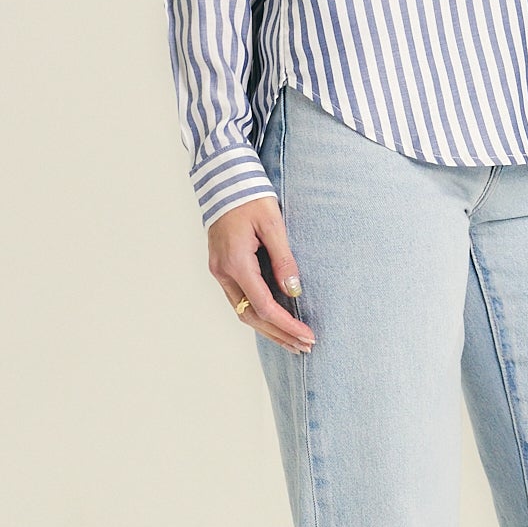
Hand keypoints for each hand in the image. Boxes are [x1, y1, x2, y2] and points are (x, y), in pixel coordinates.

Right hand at [208, 196, 314, 352]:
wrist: (224, 180)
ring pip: (243, 311)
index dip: (287, 324)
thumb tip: (294, 290)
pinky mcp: (221, 267)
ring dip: (269, 329)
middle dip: (279, 334)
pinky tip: (275, 322)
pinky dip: (258, 314)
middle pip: (251, 316)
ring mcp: (219, 271)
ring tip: (293, 341)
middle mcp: (223, 272)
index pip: (263, 306)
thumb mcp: (273, 223)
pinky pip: (239, 299)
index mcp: (236, 262)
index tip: (308, 335)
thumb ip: (283, 258)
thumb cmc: (250, 197)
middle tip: (305, 346)